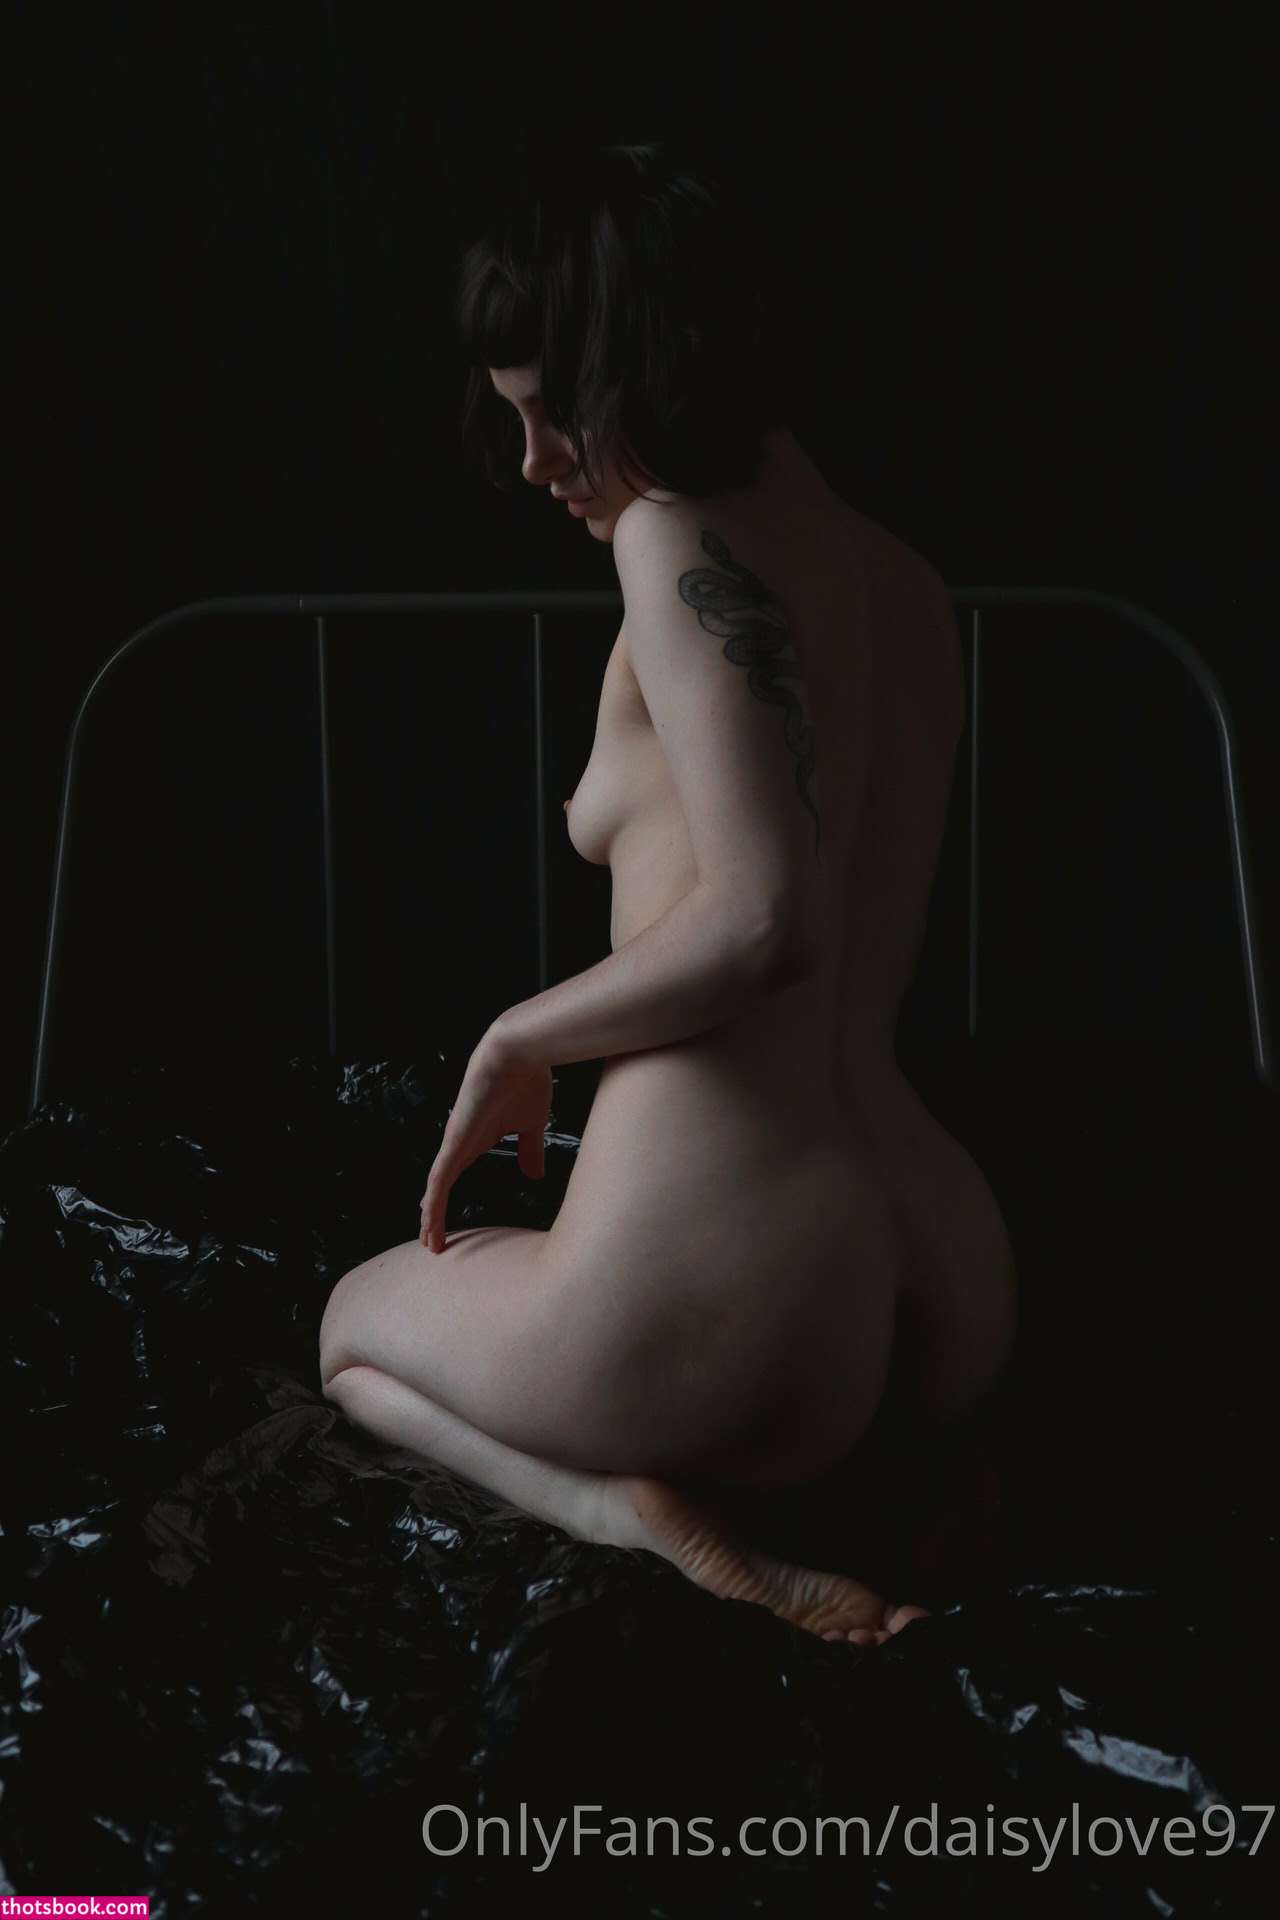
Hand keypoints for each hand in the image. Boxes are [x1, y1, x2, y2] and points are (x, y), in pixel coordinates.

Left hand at [419, 1026, 551, 1251]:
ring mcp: (455, 1141)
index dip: (448, 1199)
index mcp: (479, 1138)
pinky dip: (433, 1202)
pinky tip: (428, 1219)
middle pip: (440, 1185)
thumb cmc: (526, 1080)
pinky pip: (439, 1179)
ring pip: (436, 1187)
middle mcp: (461, 1142)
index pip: (455, 1175)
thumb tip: (534, 1175)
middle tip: (430, 1241)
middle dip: (435, 1213)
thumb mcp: (531, 1125)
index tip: (446, 1223)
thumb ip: (529, 1150)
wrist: (519, 1052)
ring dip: (431, 1215)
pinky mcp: (454, 1140)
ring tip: (428, 1241)